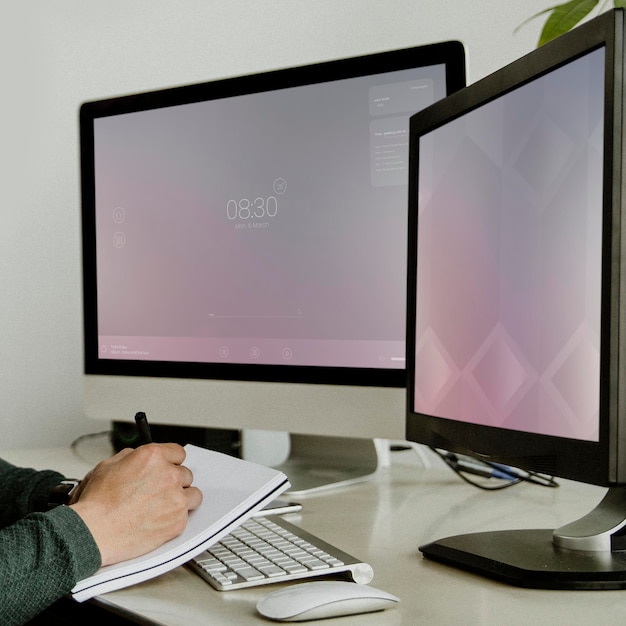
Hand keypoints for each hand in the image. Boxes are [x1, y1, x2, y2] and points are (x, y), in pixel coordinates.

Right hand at [70, 443, 202, 566]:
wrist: (93, 532)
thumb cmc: (96, 503)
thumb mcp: (108, 465)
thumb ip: (131, 457)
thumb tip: (140, 457)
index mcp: (153, 456)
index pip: (178, 453)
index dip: (170, 462)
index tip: (168, 469)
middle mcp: (168, 474)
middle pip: (185, 474)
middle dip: (174, 482)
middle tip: (158, 492)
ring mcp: (176, 498)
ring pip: (193, 494)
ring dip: (181, 498)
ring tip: (164, 507)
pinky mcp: (178, 520)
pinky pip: (187, 515)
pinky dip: (176, 518)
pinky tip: (160, 520)